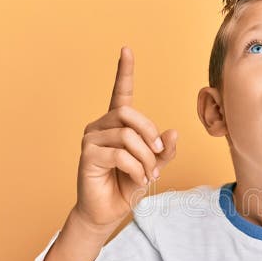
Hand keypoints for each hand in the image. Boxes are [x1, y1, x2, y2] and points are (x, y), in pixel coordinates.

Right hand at [73, 46, 177, 232]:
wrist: (107, 211)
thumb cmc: (127, 185)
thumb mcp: (153, 166)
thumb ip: (164, 151)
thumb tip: (174, 133)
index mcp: (116, 124)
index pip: (120, 91)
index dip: (124, 71)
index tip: (126, 49)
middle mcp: (100, 126)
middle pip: (130, 114)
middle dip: (149, 135)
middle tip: (157, 158)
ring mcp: (91, 139)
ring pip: (128, 136)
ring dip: (145, 159)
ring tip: (147, 175)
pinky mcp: (87, 156)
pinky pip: (120, 155)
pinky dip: (136, 169)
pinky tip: (138, 180)